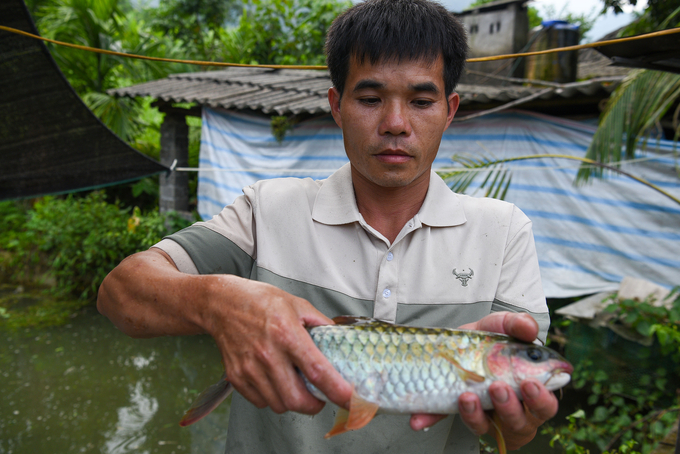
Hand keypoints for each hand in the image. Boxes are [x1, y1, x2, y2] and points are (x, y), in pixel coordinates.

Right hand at [203, 276, 352, 414]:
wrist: (222, 304)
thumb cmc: (260, 301)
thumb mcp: (297, 304)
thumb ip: (321, 324)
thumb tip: (340, 339)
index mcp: (287, 334)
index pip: (317, 371)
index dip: (338, 391)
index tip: (352, 400)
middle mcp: (268, 354)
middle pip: (297, 399)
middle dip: (314, 405)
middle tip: (319, 395)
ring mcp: (249, 368)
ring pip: (279, 405)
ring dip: (293, 401)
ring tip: (294, 383)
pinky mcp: (236, 377)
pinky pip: (261, 402)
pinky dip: (273, 398)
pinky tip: (275, 380)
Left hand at [409, 312, 558, 447]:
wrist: (457, 341)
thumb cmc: (489, 340)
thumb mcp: (501, 326)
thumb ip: (517, 324)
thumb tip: (529, 328)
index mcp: (530, 391)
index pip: (545, 405)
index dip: (541, 399)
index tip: (530, 384)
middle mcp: (511, 410)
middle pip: (520, 423)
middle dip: (509, 408)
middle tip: (497, 387)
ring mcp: (483, 416)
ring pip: (484, 428)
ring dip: (475, 416)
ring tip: (466, 395)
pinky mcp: (454, 413)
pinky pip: (443, 419)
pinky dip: (429, 417)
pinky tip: (418, 419)